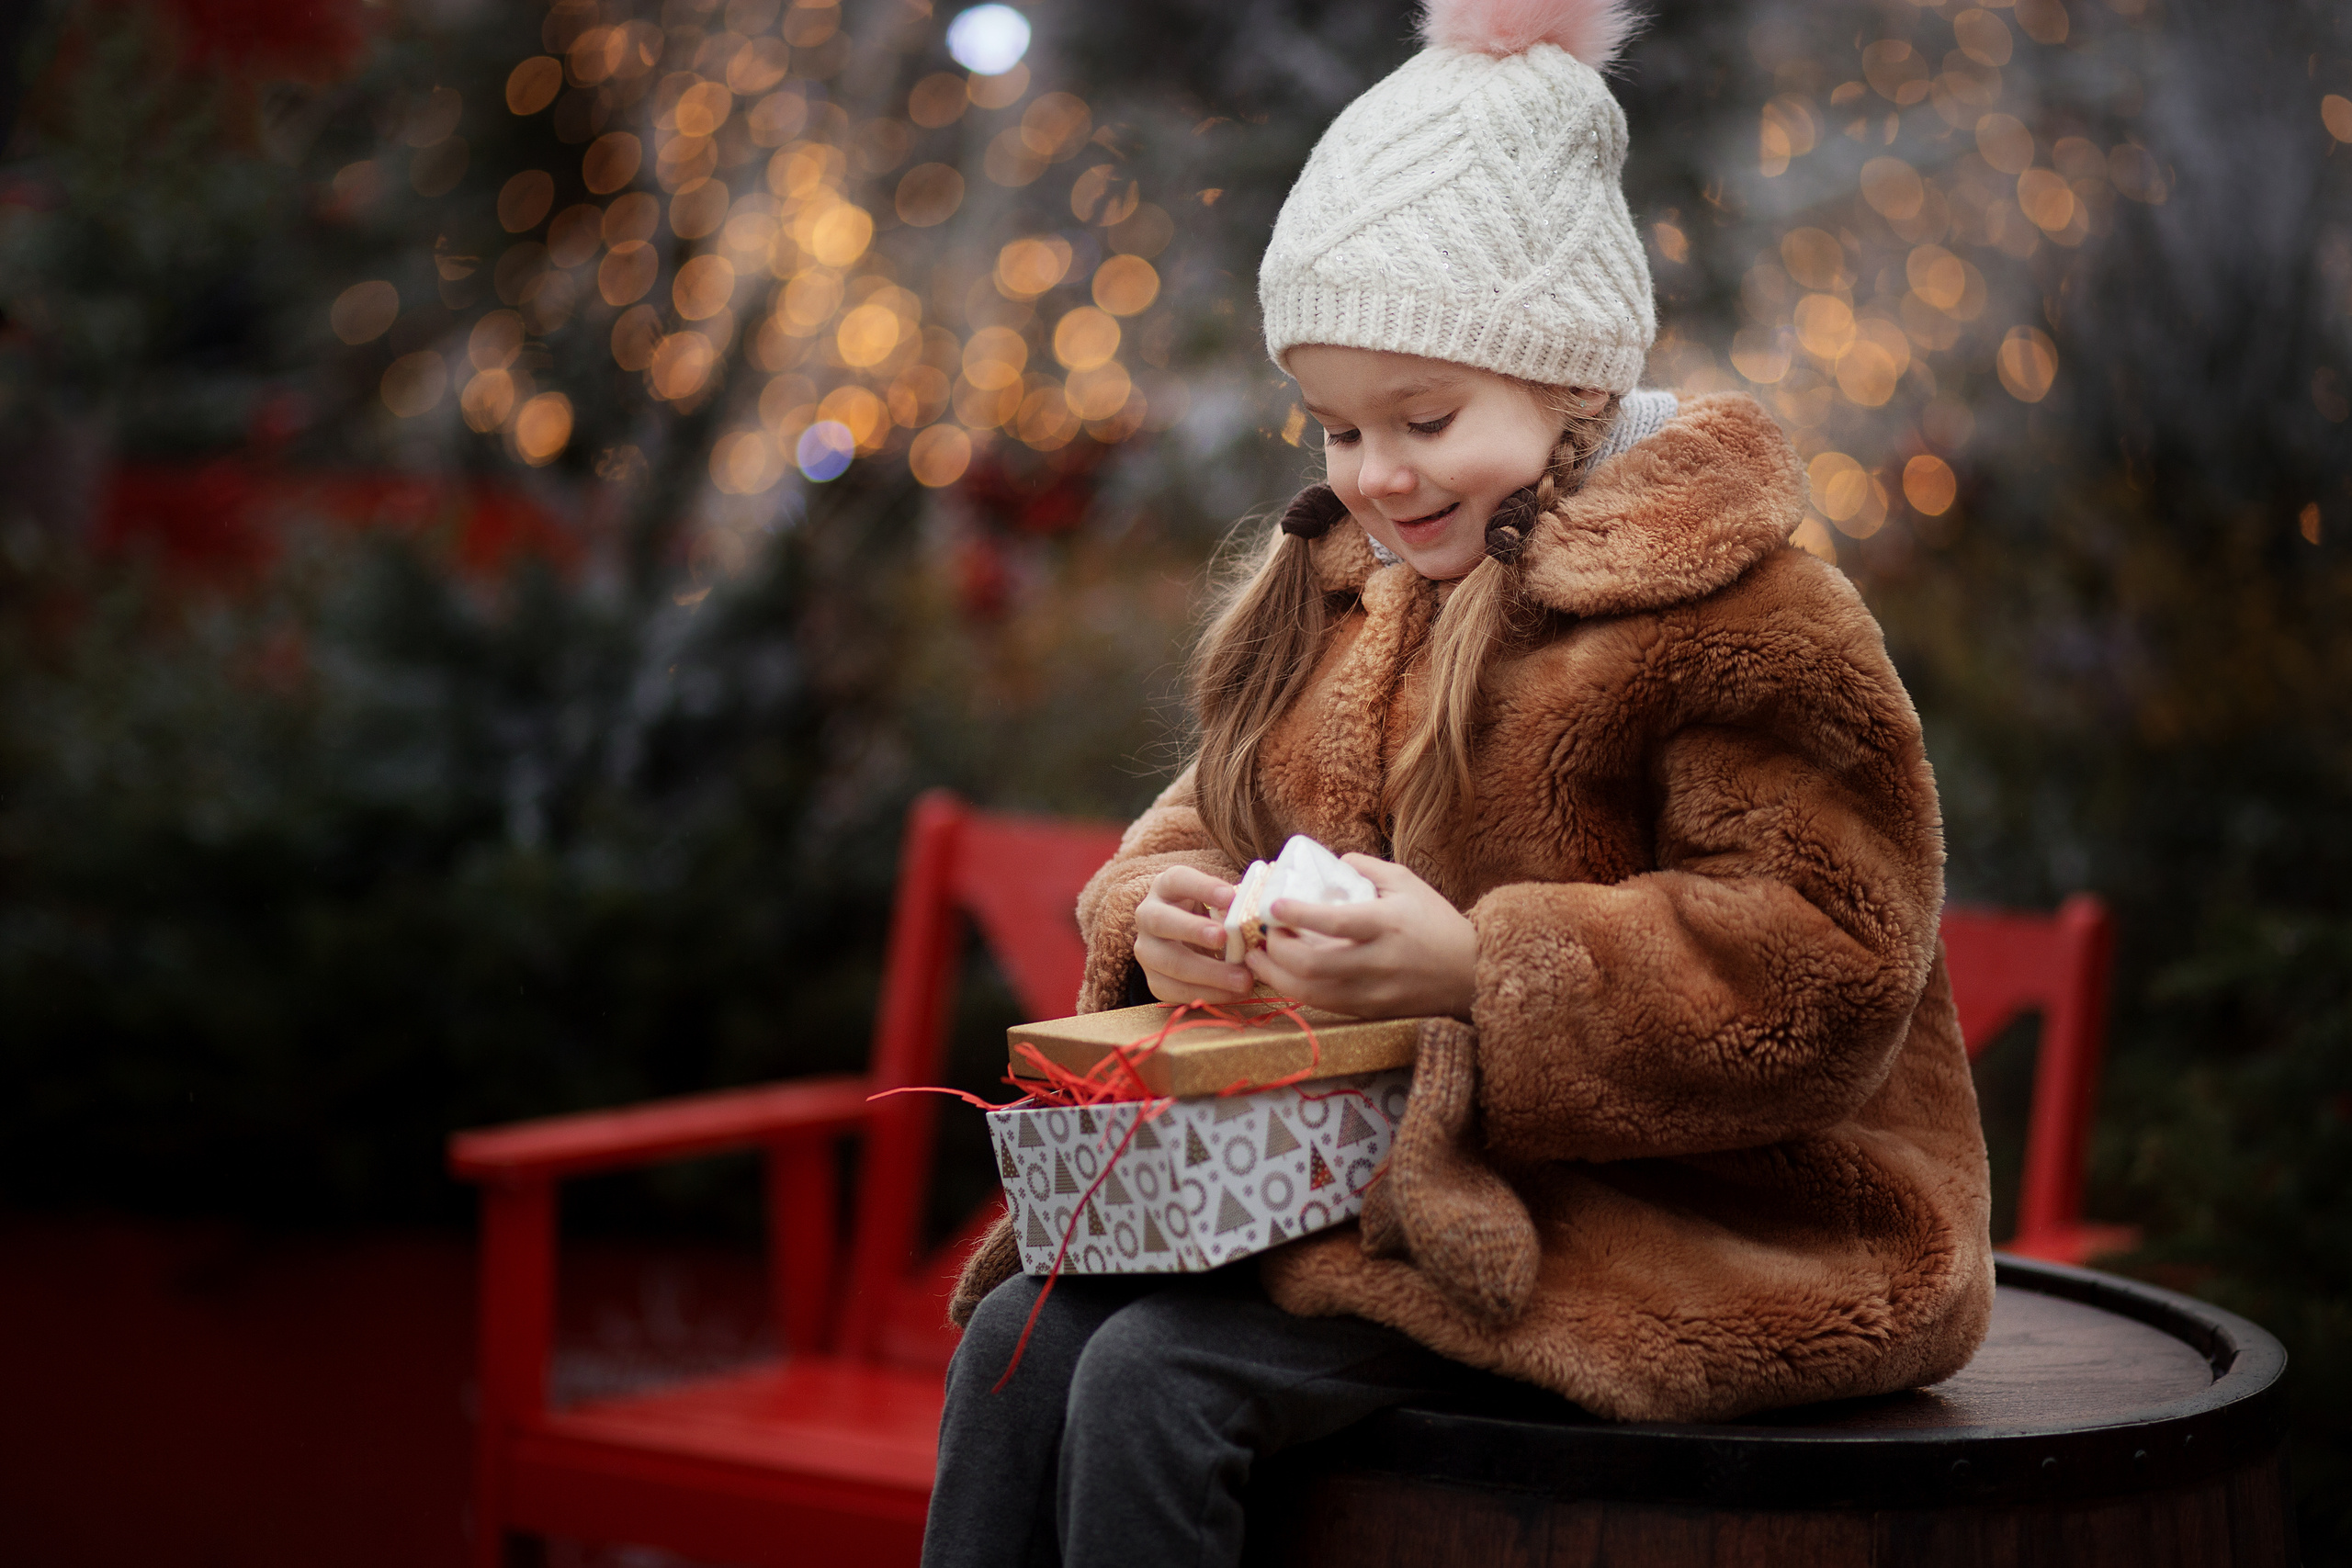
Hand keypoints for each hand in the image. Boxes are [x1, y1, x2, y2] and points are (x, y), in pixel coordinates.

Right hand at [1133, 864, 1252, 1004]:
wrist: (1192, 942)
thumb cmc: (1214, 916)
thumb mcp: (1220, 903)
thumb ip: (1235, 906)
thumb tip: (1259, 918)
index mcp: (1166, 888)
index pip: (1177, 880)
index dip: (1202, 887)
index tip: (1230, 897)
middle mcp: (1148, 916)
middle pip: (1162, 921)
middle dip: (1193, 930)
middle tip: (1223, 937)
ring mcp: (1146, 950)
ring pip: (1168, 962)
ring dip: (1208, 972)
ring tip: (1242, 979)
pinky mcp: (1154, 980)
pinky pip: (1175, 990)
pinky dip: (1207, 993)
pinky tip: (1233, 993)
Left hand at [1246, 855, 1477, 1019]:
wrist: (1469, 974)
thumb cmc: (1435, 922)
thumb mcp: (1407, 882)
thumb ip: (1366, 867)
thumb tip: (1330, 862)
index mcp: (1386, 924)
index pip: (1335, 922)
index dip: (1298, 915)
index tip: (1273, 904)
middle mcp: (1377, 961)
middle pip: (1312, 966)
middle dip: (1276, 950)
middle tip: (1265, 931)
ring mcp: (1371, 992)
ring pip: (1310, 993)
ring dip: (1276, 975)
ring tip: (1260, 956)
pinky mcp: (1369, 1011)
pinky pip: (1322, 1005)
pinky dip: (1296, 989)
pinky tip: (1285, 973)